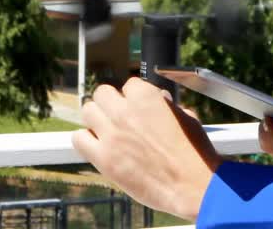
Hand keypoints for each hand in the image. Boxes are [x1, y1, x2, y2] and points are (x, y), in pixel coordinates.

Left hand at [71, 78, 221, 220]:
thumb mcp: (185, 117)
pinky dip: (85, 140)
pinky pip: (79, 138)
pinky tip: (97, 146)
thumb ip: (166, 104)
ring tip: (107, 130)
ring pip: (87, 111)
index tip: (137, 108)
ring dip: (97, 118)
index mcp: (146, 97)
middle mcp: (125, 111)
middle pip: (102, 93)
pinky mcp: (103, 159)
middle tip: (118, 117)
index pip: (129, 85)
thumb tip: (158, 99)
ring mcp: (112, 134)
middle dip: (111, 103)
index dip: (134, 97)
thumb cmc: (193, 153)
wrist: (192, 186)